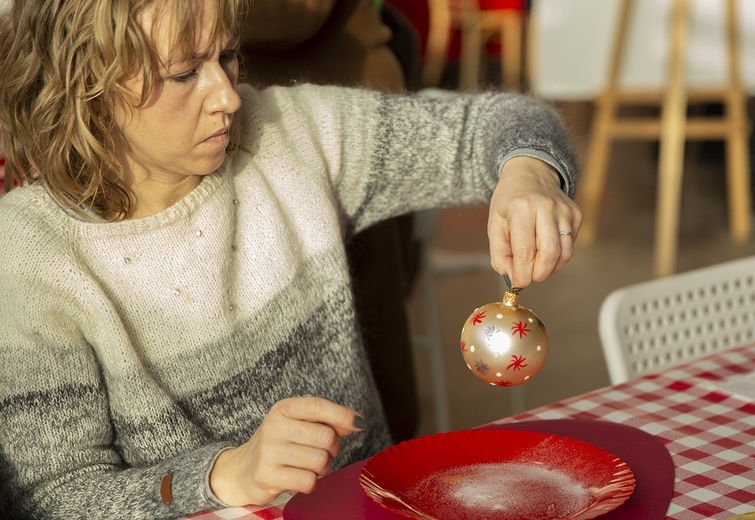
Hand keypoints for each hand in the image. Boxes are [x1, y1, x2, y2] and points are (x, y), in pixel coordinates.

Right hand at [209, 396, 364, 505]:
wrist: (242, 470)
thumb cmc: (280, 444)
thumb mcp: (298, 424)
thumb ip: (326, 421)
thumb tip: (356, 422)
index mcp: (284, 409)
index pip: (318, 406)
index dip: (342, 415)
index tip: (359, 423)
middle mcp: (274, 426)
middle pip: (326, 437)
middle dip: (332, 449)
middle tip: (321, 452)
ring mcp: (269, 451)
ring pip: (320, 461)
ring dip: (321, 468)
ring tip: (306, 465)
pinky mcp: (267, 475)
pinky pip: (308, 481)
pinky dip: (310, 482)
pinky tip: (298, 477)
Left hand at [488, 156, 581, 287]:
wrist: (530, 173)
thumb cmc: (510, 201)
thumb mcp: (495, 223)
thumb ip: (499, 252)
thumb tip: (510, 275)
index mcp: (522, 208)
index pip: (525, 252)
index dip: (522, 274)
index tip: (517, 282)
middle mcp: (546, 208)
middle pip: (549, 254)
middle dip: (539, 274)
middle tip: (529, 278)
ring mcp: (564, 211)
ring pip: (565, 253)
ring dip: (551, 268)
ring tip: (537, 266)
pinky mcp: (576, 214)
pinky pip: (571, 245)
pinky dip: (559, 256)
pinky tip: (545, 251)